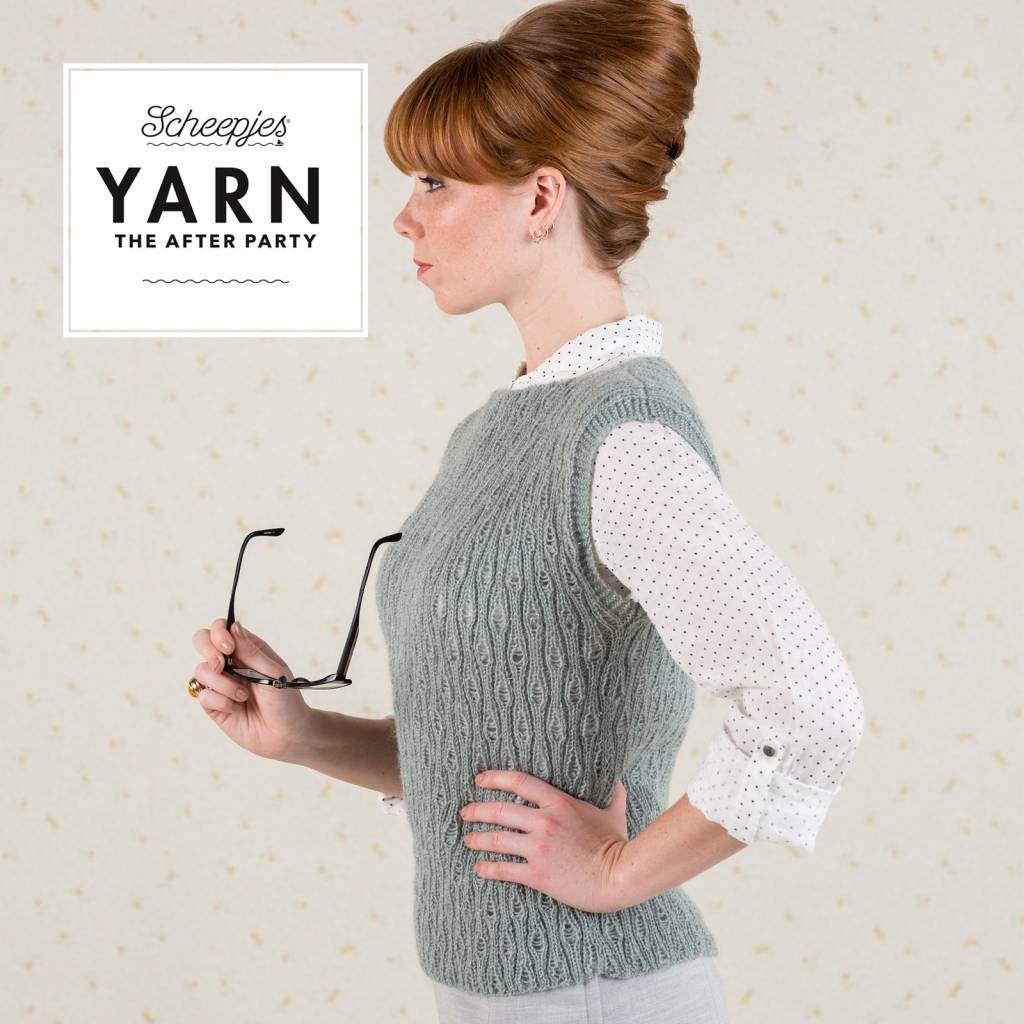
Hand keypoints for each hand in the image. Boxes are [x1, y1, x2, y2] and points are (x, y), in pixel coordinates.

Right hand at [190, 618, 317, 761]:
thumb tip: (233, 626)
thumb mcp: (273, 672)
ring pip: (201, 670)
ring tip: (243, 696)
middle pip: (201, 642)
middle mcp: (231, 663)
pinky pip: (202, 695)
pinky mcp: (214, 705)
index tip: (228, 647)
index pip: (221, 628)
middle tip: (222, 665)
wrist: (287, 735)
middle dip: (209, 651)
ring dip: (222, 684)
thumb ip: (251, 651)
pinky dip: (220, 701)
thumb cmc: (286, 700)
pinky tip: (236, 708)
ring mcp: (220, 683)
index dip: (218, 632)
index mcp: (247, 649)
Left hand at [459, 770, 631, 913]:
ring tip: (468, 839)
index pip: (519, 782)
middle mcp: (544, 822)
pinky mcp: (538, 875)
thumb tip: (619, 780)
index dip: (495, 778)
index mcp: (559, 803)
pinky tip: (479, 868)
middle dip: (477, 810)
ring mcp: (538, 849)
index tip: (479, 779)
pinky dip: (488, 868)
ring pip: (497, 839)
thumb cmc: (618, 844)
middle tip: (465, 812)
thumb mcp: (614, 812)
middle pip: (500, 811)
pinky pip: (504, 870)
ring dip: (477, 839)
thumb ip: (613, 793)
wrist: (620, 876)